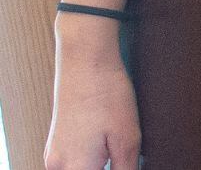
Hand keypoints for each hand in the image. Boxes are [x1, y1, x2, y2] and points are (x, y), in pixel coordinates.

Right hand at [44, 33, 139, 169]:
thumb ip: (127, 168)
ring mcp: (53, 153)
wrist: (85, 61)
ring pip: (80, 168)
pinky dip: (89, 158)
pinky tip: (103, 139)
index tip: (125, 161)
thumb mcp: (128, 138)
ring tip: (114, 144)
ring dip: (98, 164)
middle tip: (121, 152)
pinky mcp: (56, 142)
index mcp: (76, 168)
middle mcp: (58, 166)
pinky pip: (73, 160)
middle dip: (107, 167)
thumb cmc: (106, 94)